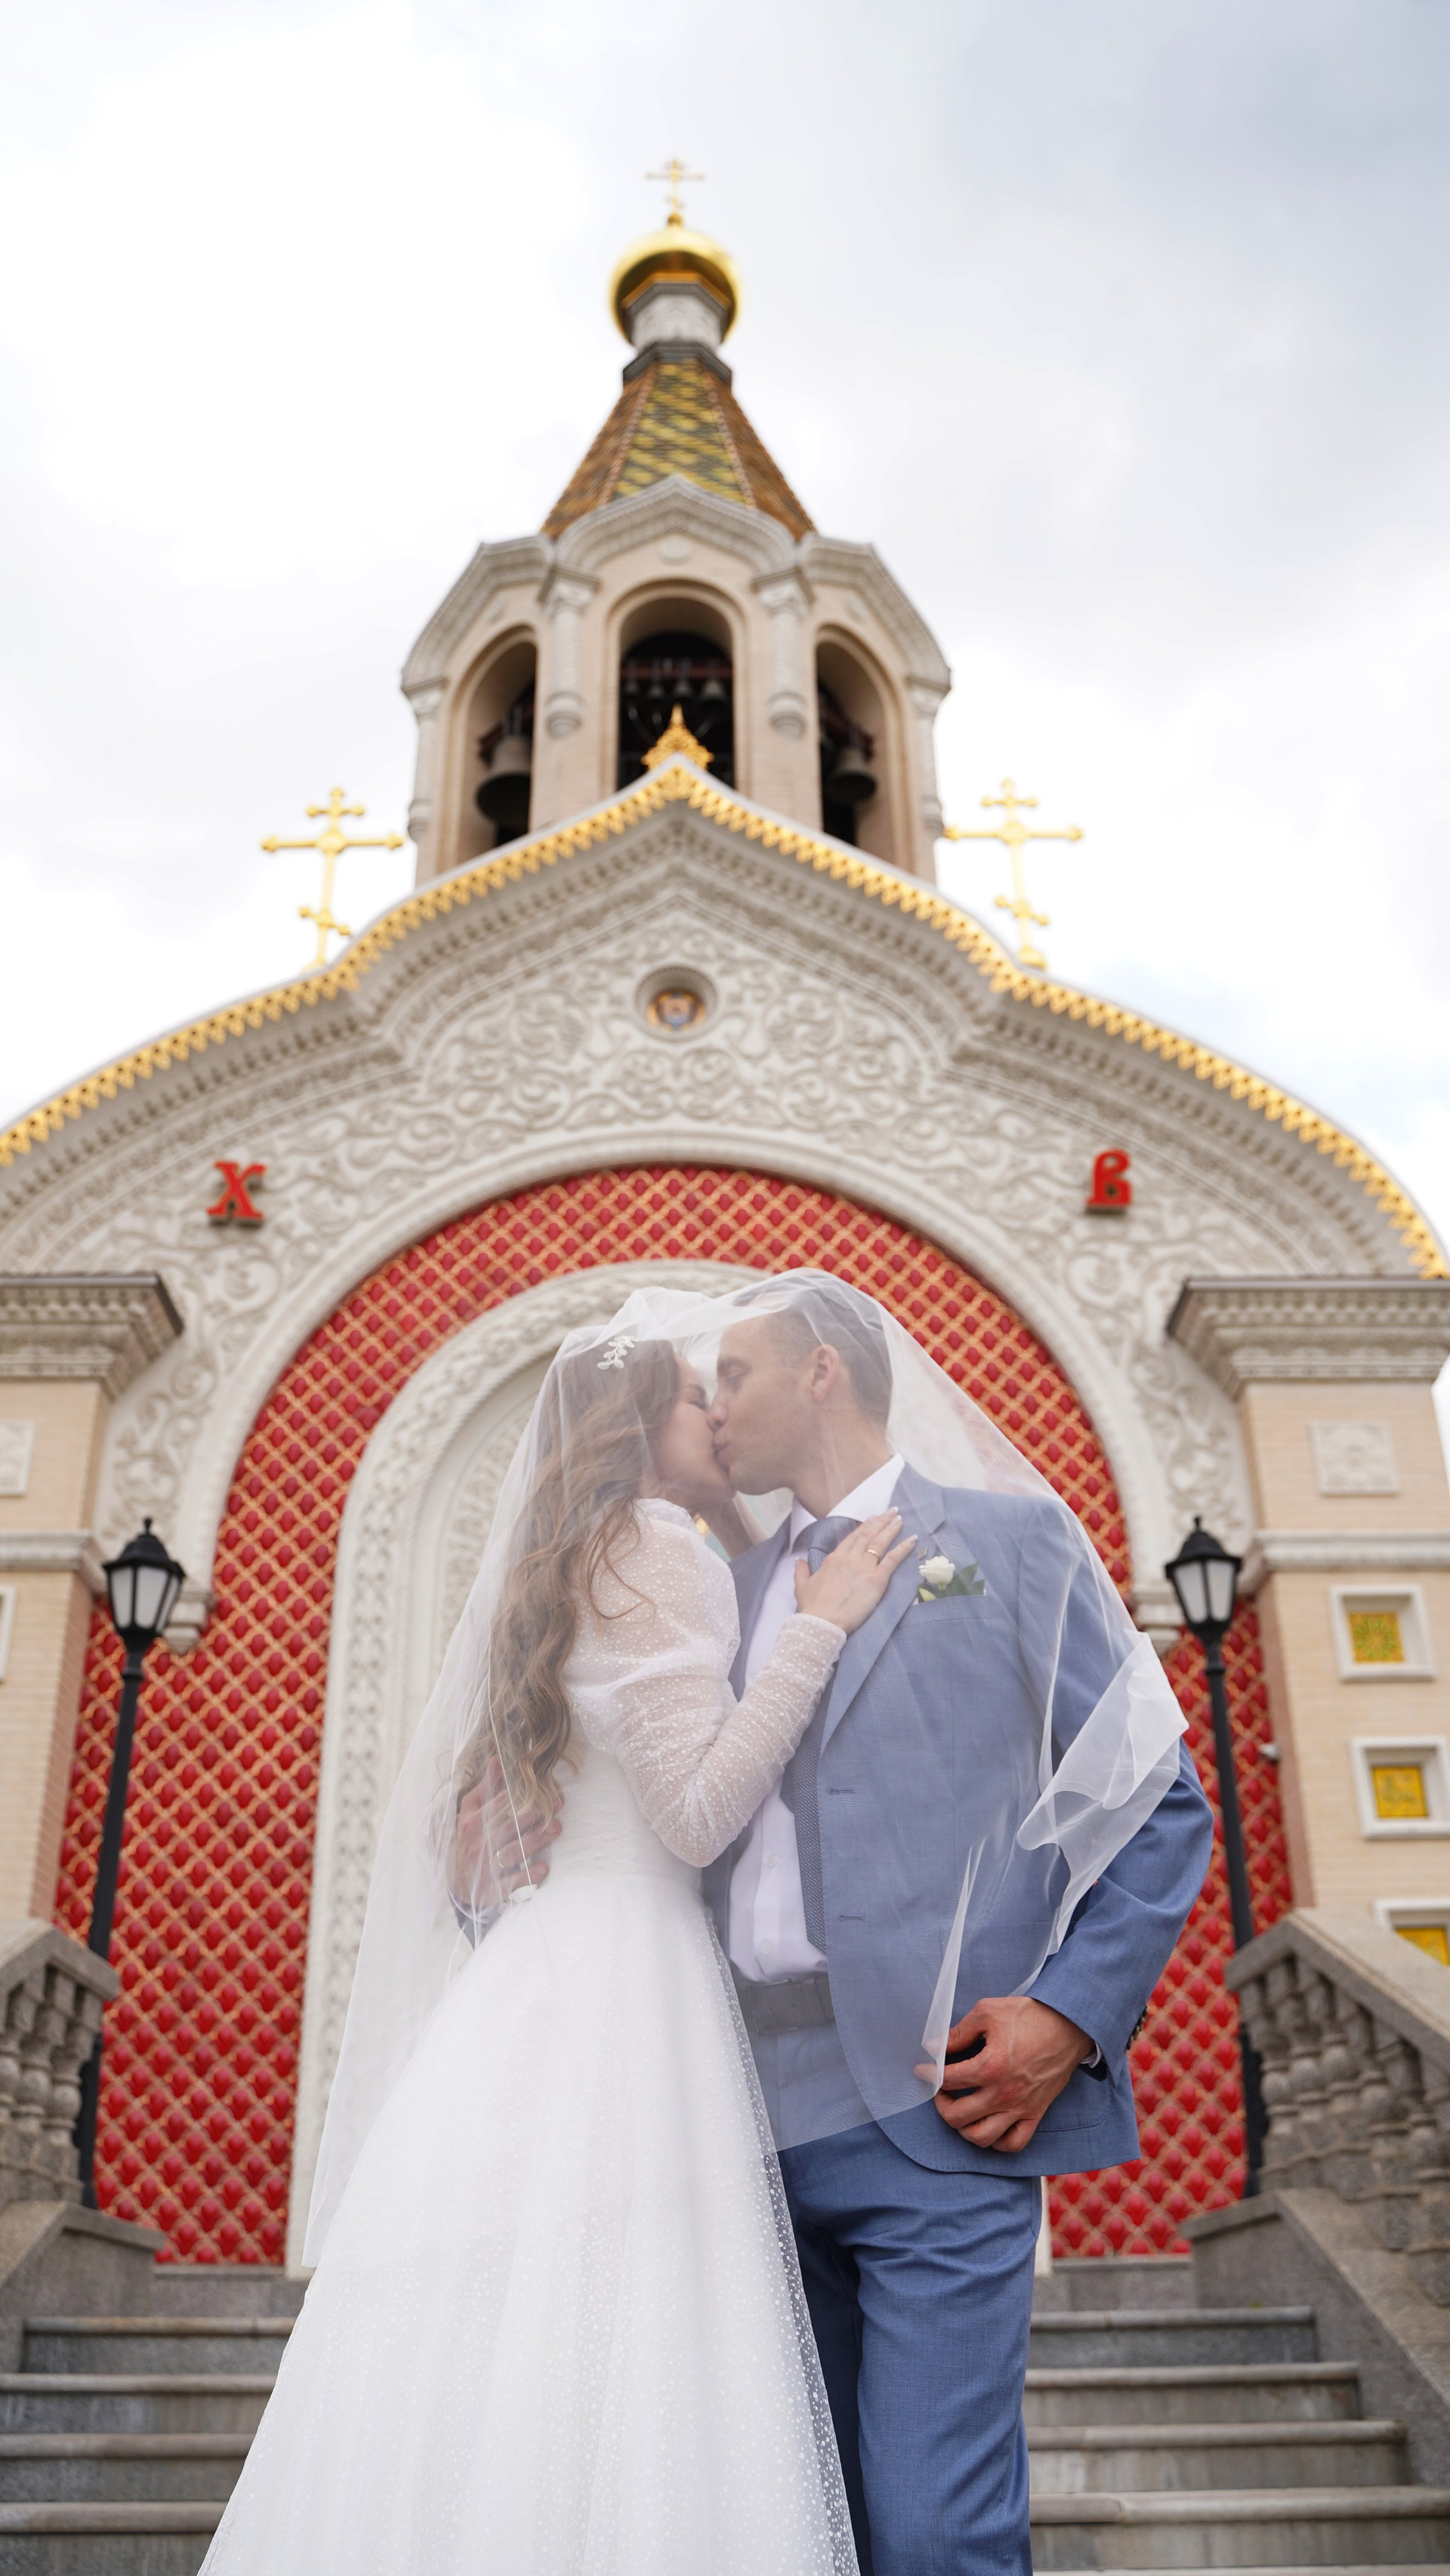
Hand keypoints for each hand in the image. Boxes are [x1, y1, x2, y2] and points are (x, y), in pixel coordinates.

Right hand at [449, 1755, 561, 1910]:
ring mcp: (484, 1869)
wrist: (457, 1883)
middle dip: (534, 1814)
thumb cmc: (469, 1840)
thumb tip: (497, 1760)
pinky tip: (544, 1868)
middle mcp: (477, 1845)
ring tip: (557, 1828)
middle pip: (508, 1826)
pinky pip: (512, 1882)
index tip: (544, 1786)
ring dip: (535, 1840)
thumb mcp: (470, 1813)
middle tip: (558, 1804)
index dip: (522, 1794)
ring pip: (512, 1853)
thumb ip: (485, 1788)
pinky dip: (528, 1876)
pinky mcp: (493, 1890)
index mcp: (471, 1823)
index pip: (497, 1805)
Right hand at [795, 1511, 915, 1634]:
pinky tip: (912, 1539)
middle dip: (881, 1521)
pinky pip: (893, 1559)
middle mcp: (851, 1558)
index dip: (864, 1527)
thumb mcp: (801, 1586)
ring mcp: (865, 1567)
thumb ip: (801, 1571)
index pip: (853, 1538)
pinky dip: (903, 1548)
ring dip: (891, 1529)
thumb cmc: (813, 1606)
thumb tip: (798, 1560)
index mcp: (835, 1558)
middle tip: (891, 1511)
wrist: (823, 1620)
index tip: (873, 1518)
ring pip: (880, 1542)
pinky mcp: (877, 1579)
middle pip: (868, 1535)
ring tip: (900, 1519)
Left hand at [918, 1996, 1091, 2151]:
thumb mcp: (988, 2012)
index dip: (929, 2074)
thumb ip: (958, 2033)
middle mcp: (1003, 2093)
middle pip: (957, 2117)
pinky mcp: (1035, 2113)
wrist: (1068, 2025)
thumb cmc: (1029, 2016)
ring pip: (981, 2137)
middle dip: (941, 2105)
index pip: (947, 2080)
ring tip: (961, 2110)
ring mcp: (1020, 2107)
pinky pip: (1013, 2143)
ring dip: (963, 2127)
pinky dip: (997, 2142)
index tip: (924, 2069)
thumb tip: (932, 2047)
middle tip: (941, 2091)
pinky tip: (988, 2125)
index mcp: (990, 2066)